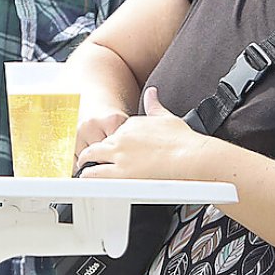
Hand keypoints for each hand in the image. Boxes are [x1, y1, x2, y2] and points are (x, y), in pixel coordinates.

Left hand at [76, 87, 214, 180]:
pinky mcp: (121, 173)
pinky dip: (88, 178)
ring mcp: (120, 154)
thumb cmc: (184, 141)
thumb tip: (151, 92)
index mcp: (131, 124)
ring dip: (86, 164)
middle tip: (87, 161)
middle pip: (98, 144)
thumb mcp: (166, 116)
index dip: (112, 144)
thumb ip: (155, 105)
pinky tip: (88, 182)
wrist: (191, 156)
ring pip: (91, 157)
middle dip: (91, 153)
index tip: (112, 150)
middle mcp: (122, 137)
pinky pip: (95, 175)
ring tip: (84, 172)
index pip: (114, 133)